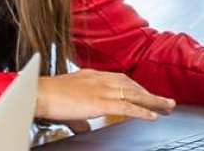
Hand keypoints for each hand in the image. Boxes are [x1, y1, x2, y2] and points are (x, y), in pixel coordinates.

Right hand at [34, 70, 174, 121]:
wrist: (37, 93)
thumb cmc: (47, 98)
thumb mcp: (67, 107)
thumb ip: (80, 118)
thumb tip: (84, 128)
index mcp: (92, 76)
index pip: (120, 79)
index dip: (136, 87)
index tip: (146, 92)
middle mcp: (100, 79)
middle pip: (132, 84)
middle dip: (149, 93)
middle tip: (165, 102)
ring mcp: (101, 89)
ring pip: (135, 94)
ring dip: (153, 101)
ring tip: (167, 107)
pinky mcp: (101, 102)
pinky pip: (127, 106)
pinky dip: (142, 111)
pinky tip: (153, 116)